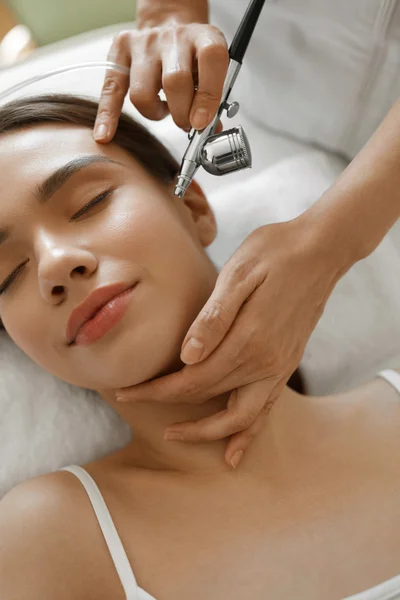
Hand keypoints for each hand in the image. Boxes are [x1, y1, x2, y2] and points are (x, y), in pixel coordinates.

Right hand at [93, 22, 227, 140]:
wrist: (171, 29)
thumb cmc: (193, 58)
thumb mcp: (211, 72)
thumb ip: (213, 100)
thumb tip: (210, 131)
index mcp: (204, 38)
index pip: (211, 59)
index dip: (208, 96)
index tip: (202, 122)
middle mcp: (174, 37)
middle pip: (174, 82)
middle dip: (181, 114)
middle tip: (185, 123)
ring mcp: (145, 42)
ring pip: (143, 92)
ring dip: (154, 113)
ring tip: (163, 110)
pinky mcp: (120, 50)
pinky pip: (111, 89)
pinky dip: (108, 115)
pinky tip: (105, 134)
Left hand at [116, 215, 347, 467]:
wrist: (321, 250)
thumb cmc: (274, 252)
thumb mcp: (239, 273)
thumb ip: (214, 317)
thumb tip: (186, 357)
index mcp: (247, 340)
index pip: (192, 380)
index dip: (157, 391)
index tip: (127, 392)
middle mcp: (265, 363)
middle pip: (208, 398)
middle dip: (169, 405)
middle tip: (135, 401)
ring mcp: (279, 367)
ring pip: (239, 417)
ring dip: (206, 431)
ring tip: (177, 435)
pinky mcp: (287, 364)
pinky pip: (265, 410)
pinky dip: (248, 433)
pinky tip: (235, 450)